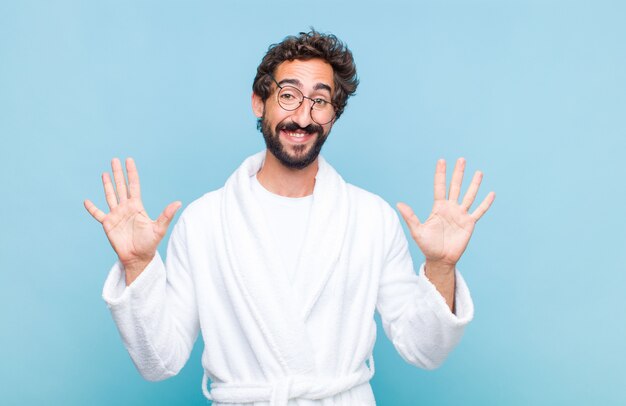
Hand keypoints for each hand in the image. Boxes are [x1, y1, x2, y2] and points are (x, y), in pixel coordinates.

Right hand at [84, 158, 180, 284]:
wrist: (138, 257)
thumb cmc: (150, 244)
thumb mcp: (159, 228)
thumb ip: (166, 215)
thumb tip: (178, 202)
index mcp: (137, 206)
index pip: (134, 185)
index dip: (131, 173)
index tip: (129, 160)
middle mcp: (126, 208)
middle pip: (121, 187)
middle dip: (118, 173)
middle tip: (114, 159)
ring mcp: (116, 215)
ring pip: (110, 196)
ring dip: (107, 185)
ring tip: (104, 173)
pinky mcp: (108, 224)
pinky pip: (98, 214)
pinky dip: (92, 208)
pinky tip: (86, 201)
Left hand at [397, 158, 494, 270]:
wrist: (440, 259)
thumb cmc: (427, 246)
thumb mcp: (417, 231)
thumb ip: (410, 217)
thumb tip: (399, 204)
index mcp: (438, 207)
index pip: (440, 187)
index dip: (441, 174)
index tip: (442, 161)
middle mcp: (450, 208)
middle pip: (455, 187)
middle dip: (458, 173)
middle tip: (461, 159)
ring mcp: (461, 215)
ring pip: (469, 196)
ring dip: (474, 184)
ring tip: (479, 172)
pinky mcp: (469, 224)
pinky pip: (479, 211)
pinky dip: (485, 203)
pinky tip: (491, 193)